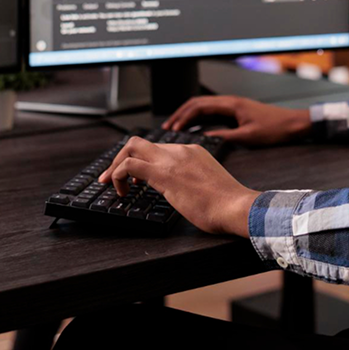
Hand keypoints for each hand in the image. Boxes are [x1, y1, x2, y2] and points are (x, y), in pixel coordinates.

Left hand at [98, 137, 259, 236]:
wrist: (236, 206)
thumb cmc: (228, 205)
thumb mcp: (208, 185)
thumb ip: (194, 183)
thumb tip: (183, 194)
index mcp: (193, 151)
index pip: (158, 148)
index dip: (142, 161)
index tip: (134, 178)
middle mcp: (181, 150)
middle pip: (140, 142)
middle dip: (121, 157)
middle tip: (113, 177)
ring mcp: (171, 159)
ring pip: (131, 147)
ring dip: (115, 166)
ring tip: (112, 184)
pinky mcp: (163, 173)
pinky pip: (129, 166)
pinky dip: (118, 175)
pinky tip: (122, 192)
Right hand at [163, 95, 310, 145]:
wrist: (293, 124)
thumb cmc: (275, 129)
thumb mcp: (248, 137)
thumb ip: (225, 137)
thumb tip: (205, 139)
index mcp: (231, 104)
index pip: (199, 106)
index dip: (184, 117)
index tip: (173, 129)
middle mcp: (230, 102)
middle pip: (198, 104)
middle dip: (181, 114)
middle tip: (167, 127)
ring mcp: (233, 106)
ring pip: (204, 107)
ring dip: (189, 115)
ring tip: (176, 128)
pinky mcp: (236, 112)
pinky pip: (212, 112)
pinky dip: (200, 118)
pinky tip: (195, 128)